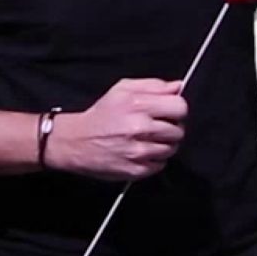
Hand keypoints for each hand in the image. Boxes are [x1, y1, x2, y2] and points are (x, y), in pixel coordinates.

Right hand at [46, 78, 186, 180]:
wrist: (76, 141)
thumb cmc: (101, 114)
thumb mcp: (122, 89)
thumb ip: (153, 85)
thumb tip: (177, 86)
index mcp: (138, 104)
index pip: (180, 107)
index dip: (176, 109)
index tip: (169, 111)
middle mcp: (140, 128)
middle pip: (179, 130)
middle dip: (171, 127)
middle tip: (157, 126)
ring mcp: (139, 151)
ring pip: (172, 149)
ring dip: (164, 144)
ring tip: (147, 139)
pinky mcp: (136, 170)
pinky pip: (160, 165)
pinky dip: (154, 159)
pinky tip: (141, 151)